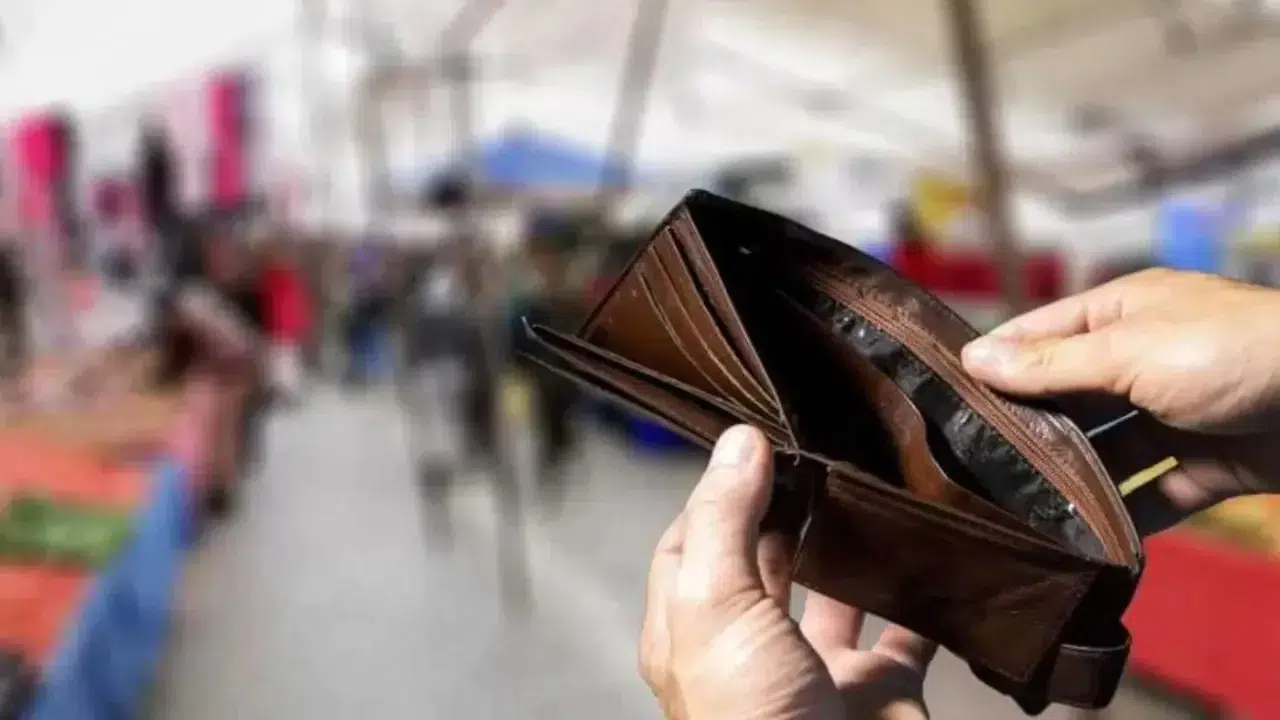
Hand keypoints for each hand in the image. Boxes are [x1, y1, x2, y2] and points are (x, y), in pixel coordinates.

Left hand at [640, 425, 934, 719]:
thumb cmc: (750, 719)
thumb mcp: (715, 605)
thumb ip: (724, 520)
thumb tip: (736, 440)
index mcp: (690, 629)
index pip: (690, 540)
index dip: (718, 490)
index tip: (757, 440)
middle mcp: (749, 648)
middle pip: (765, 560)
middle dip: (788, 508)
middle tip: (823, 448)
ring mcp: (815, 670)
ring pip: (836, 592)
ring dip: (854, 548)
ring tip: (875, 484)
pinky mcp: (879, 690)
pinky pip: (907, 632)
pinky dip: (921, 594)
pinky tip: (933, 549)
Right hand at [961, 268, 1279, 533]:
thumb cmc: (1231, 353)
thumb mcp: (1131, 352)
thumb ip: (1052, 365)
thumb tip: (973, 359)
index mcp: (1123, 314)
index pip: (1039, 336)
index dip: (993, 363)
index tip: (940, 400)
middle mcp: (1144, 361)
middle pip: (1068, 398)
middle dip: (1027, 430)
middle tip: (968, 469)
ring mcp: (1177, 416)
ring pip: (1107, 452)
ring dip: (1072, 480)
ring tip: (1018, 512)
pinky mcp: (1209, 467)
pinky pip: (1154, 493)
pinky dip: (1125, 516)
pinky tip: (1084, 540)